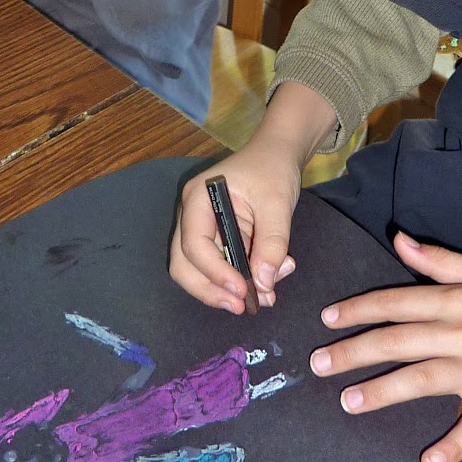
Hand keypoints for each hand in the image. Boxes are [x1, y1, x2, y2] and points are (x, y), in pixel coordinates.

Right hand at [170, 134, 300, 314]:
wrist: (277, 154)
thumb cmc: (272, 169)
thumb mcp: (277, 202)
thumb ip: (272, 242)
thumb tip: (264, 282)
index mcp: (198, 199)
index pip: (193, 244)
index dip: (214, 272)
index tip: (242, 290)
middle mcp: (191, 217)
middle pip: (184, 265)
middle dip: (210, 290)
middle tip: (240, 306)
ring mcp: (202, 229)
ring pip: (198, 272)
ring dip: (225, 290)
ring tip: (263, 297)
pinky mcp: (217, 240)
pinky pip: (220, 268)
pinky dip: (239, 281)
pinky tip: (267, 283)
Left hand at [310, 234, 461, 461]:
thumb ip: (438, 260)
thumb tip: (399, 240)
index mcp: (456, 300)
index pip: (396, 302)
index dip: (358, 310)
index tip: (326, 320)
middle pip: (398, 340)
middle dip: (354, 351)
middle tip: (318, 364)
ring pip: (423, 378)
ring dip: (383, 391)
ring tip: (349, 402)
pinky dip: (452, 445)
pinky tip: (426, 461)